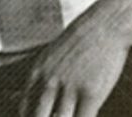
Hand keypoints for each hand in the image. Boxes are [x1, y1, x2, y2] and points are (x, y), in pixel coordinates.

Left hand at [18, 0, 131, 116]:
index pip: (24, 109)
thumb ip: (43, 76)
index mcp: (37, 72)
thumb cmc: (81, 41)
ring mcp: (69, 88)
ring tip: (71, 116)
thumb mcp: (52, 55)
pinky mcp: (90, 93)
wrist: (107, 24)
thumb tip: (40, 98)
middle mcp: (49, 81)